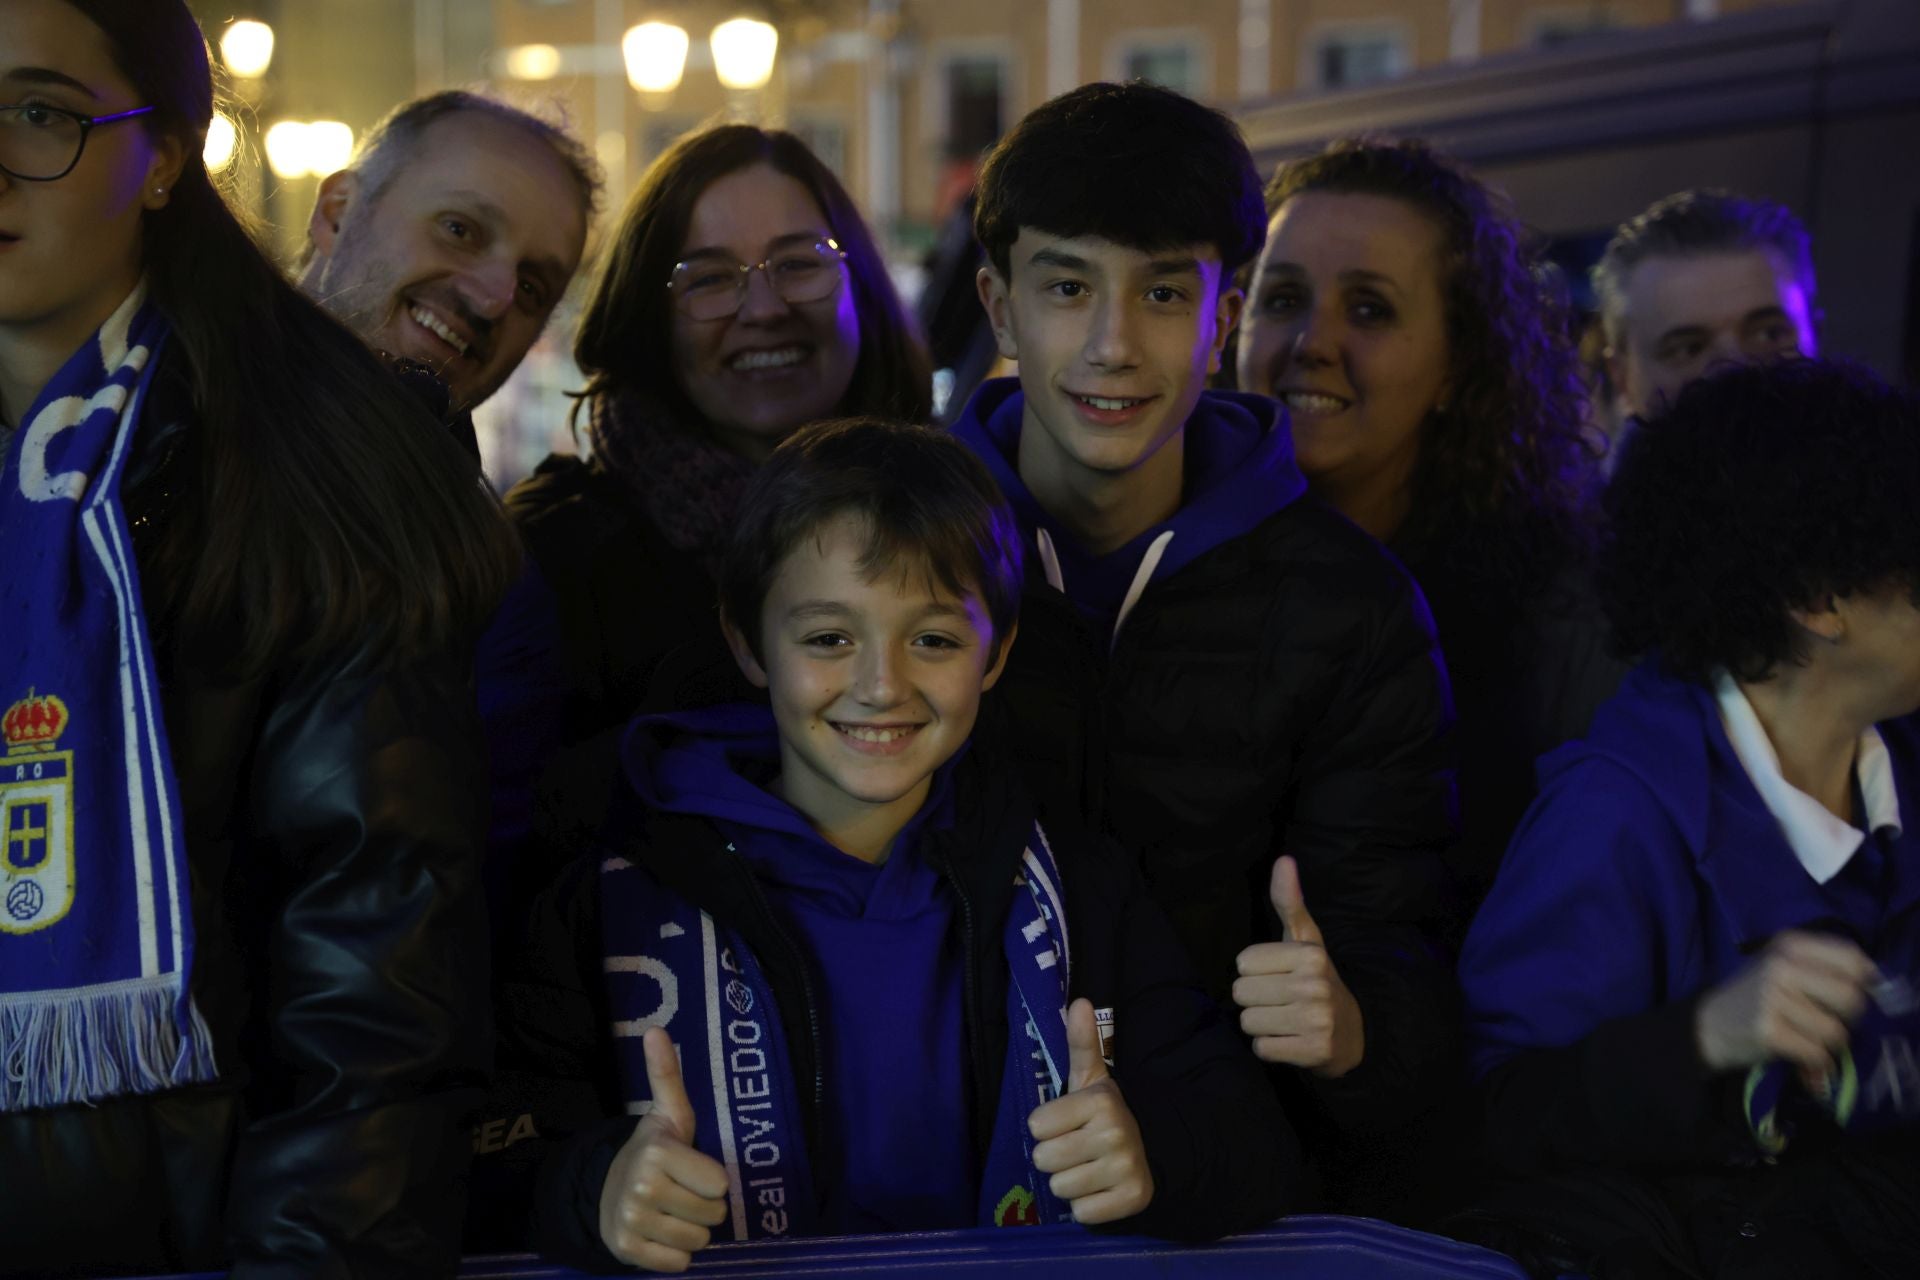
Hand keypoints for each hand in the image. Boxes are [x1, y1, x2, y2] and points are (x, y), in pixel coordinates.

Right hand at [598, 1028, 730, 1271]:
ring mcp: (632, 1221)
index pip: (720, 1184)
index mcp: (658, 1152)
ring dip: (692, 1231)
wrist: (605, 1191)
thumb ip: (667, 1075)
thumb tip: (656, 1029)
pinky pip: (679, 1264)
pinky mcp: (626, 1251)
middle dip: (705, 1207)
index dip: (713, 1180)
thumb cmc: (653, 1152)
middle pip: (714, 1216)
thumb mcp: (667, 1114)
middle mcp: (643, 1187)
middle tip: (682, 1192)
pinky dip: (675, 1254)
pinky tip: (660, 1233)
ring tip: (671, 1212)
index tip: (693, 1170)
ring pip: (699, 1241)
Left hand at [1028, 998, 1154, 1223]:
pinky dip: (1087, 1207)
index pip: (1036, 1125)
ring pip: (1060, 1188)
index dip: (1048, 1127)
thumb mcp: (1090, 1077)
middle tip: (1077, 1149)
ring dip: (1070, 1182)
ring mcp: (1126, 1168)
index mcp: (1100, 1100)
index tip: (1068, 1123)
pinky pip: (1082, 1213)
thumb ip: (1081, 1043)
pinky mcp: (1132, 1200)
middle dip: (1055, 1157)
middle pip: (1043, 1159)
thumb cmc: (1104, 1114)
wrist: (1151, 1149)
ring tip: (1089, 1168)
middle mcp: (1115, 1133)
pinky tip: (1101, 1189)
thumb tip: (1080, 1001)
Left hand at [1232, 856, 1365, 1077]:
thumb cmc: (1317, 980)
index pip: (1242, 963)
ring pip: (1249, 1022)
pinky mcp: (1315, 1051)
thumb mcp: (1306, 940)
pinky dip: (1270, 1048)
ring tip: (1286, 1021)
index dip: (1256, 972)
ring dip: (1261, 1026)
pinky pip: (1262, 1049)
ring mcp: (1317, 1019)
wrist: (1353, 1033)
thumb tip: (1284, 859)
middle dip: (1256, 1000)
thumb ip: (1289, 902)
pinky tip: (1291, 1040)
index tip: (1280, 977)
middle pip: (1241, 993)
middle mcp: (1315, 984)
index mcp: (1310, 953)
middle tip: (1282, 1002)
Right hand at [1695, 931, 1877, 1074]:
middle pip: (1852, 998)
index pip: (1852, 959)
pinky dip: (1814, 1063)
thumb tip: (1878, 981)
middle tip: (1825, 1021)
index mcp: (1790, 944)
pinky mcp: (1768, 1030)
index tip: (1851, 995)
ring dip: (1827, 1045)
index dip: (1863, 981)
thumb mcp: (1783, 966)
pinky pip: (1817, 1053)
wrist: (1708, 1024)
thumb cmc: (1755, 996)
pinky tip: (1798, 1057)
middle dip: (1846, 1019)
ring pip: (1836, 1031)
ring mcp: (1773, 997)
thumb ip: (1824, 968)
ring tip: (1805, 1040)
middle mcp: (1781, 966)